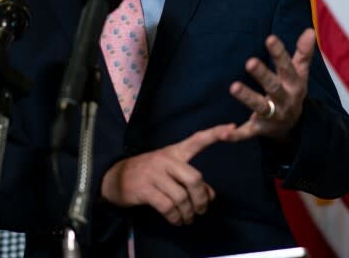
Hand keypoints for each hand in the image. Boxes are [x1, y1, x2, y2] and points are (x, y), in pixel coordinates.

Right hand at [100, 123, 234, 224]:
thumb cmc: (149, 174)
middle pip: (195, 178)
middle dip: (201, 198)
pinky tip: (176, 220)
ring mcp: (155, 174)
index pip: (198, 139)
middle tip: (202, 209)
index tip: (233, 128)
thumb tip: (211, 195)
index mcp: (176, 151)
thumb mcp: (170, 172)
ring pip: (182, 197)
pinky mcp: (145, 189)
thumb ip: (192, 181)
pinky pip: (167, 207)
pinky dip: (175, 217)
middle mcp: (167, 160)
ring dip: (188, 212)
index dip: (216, 133)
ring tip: (188, 218)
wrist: (115, 177)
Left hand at [225, 28, 314, 140]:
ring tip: (233, 87)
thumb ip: (303, 53)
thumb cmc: (292, 92)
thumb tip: (310, 30)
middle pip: (274, 87)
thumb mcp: (300, 73)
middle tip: (250, 62)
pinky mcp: (260, 130)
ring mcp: (273, 116)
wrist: (294, 127)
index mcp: (294, 84)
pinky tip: (223, 133)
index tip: (270, 38)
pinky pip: (247, 133)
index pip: (287, 67)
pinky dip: (235, 135)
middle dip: (263, 75)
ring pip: (260, 107)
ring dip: (247, 97)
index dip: (279, 53)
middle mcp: (285, 100)